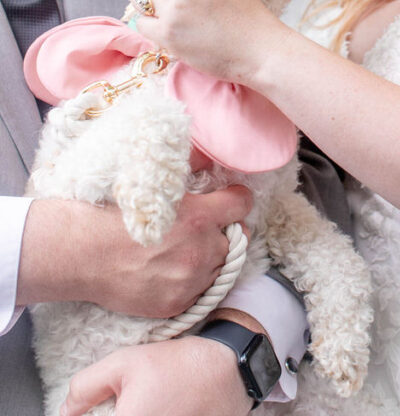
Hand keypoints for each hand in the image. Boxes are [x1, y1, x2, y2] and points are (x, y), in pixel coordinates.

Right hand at [18, 187, 251, 316]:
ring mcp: (191, 280)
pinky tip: (169, 272)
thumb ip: (189, 186)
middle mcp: (202, 249)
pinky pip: (199, 291)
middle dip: (223, 232)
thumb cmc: (116, 214)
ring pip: (219, 267)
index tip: (232, 200)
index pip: (242, 204)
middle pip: (236, 239)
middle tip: (203, 230)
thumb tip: (208, 167)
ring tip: (182, 253)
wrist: (86, 253)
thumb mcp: (157, 187)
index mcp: (200, 216)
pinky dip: (191, 282)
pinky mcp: (178, 303)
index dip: (237, 199)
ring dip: (209, 259)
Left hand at [59, 336, 252, 415]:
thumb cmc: (176, 365)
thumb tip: (66, 410)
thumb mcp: (125, 363)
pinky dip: (152, 415)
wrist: (226, 373)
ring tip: (146, 403)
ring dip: (133, 413)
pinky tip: (160, 409)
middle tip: (124, 402)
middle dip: (113, 413)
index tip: (98, 406)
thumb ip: (86, 387)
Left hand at [132, 0, 281, 85]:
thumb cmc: (241, 8)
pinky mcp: (166, 33)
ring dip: (151, 9)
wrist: (257, 44)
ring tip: (176, 16)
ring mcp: (171, 6)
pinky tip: (175, 30)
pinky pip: (141, 25)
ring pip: (138, 1)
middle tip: (172, 0)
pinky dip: (154, 29)